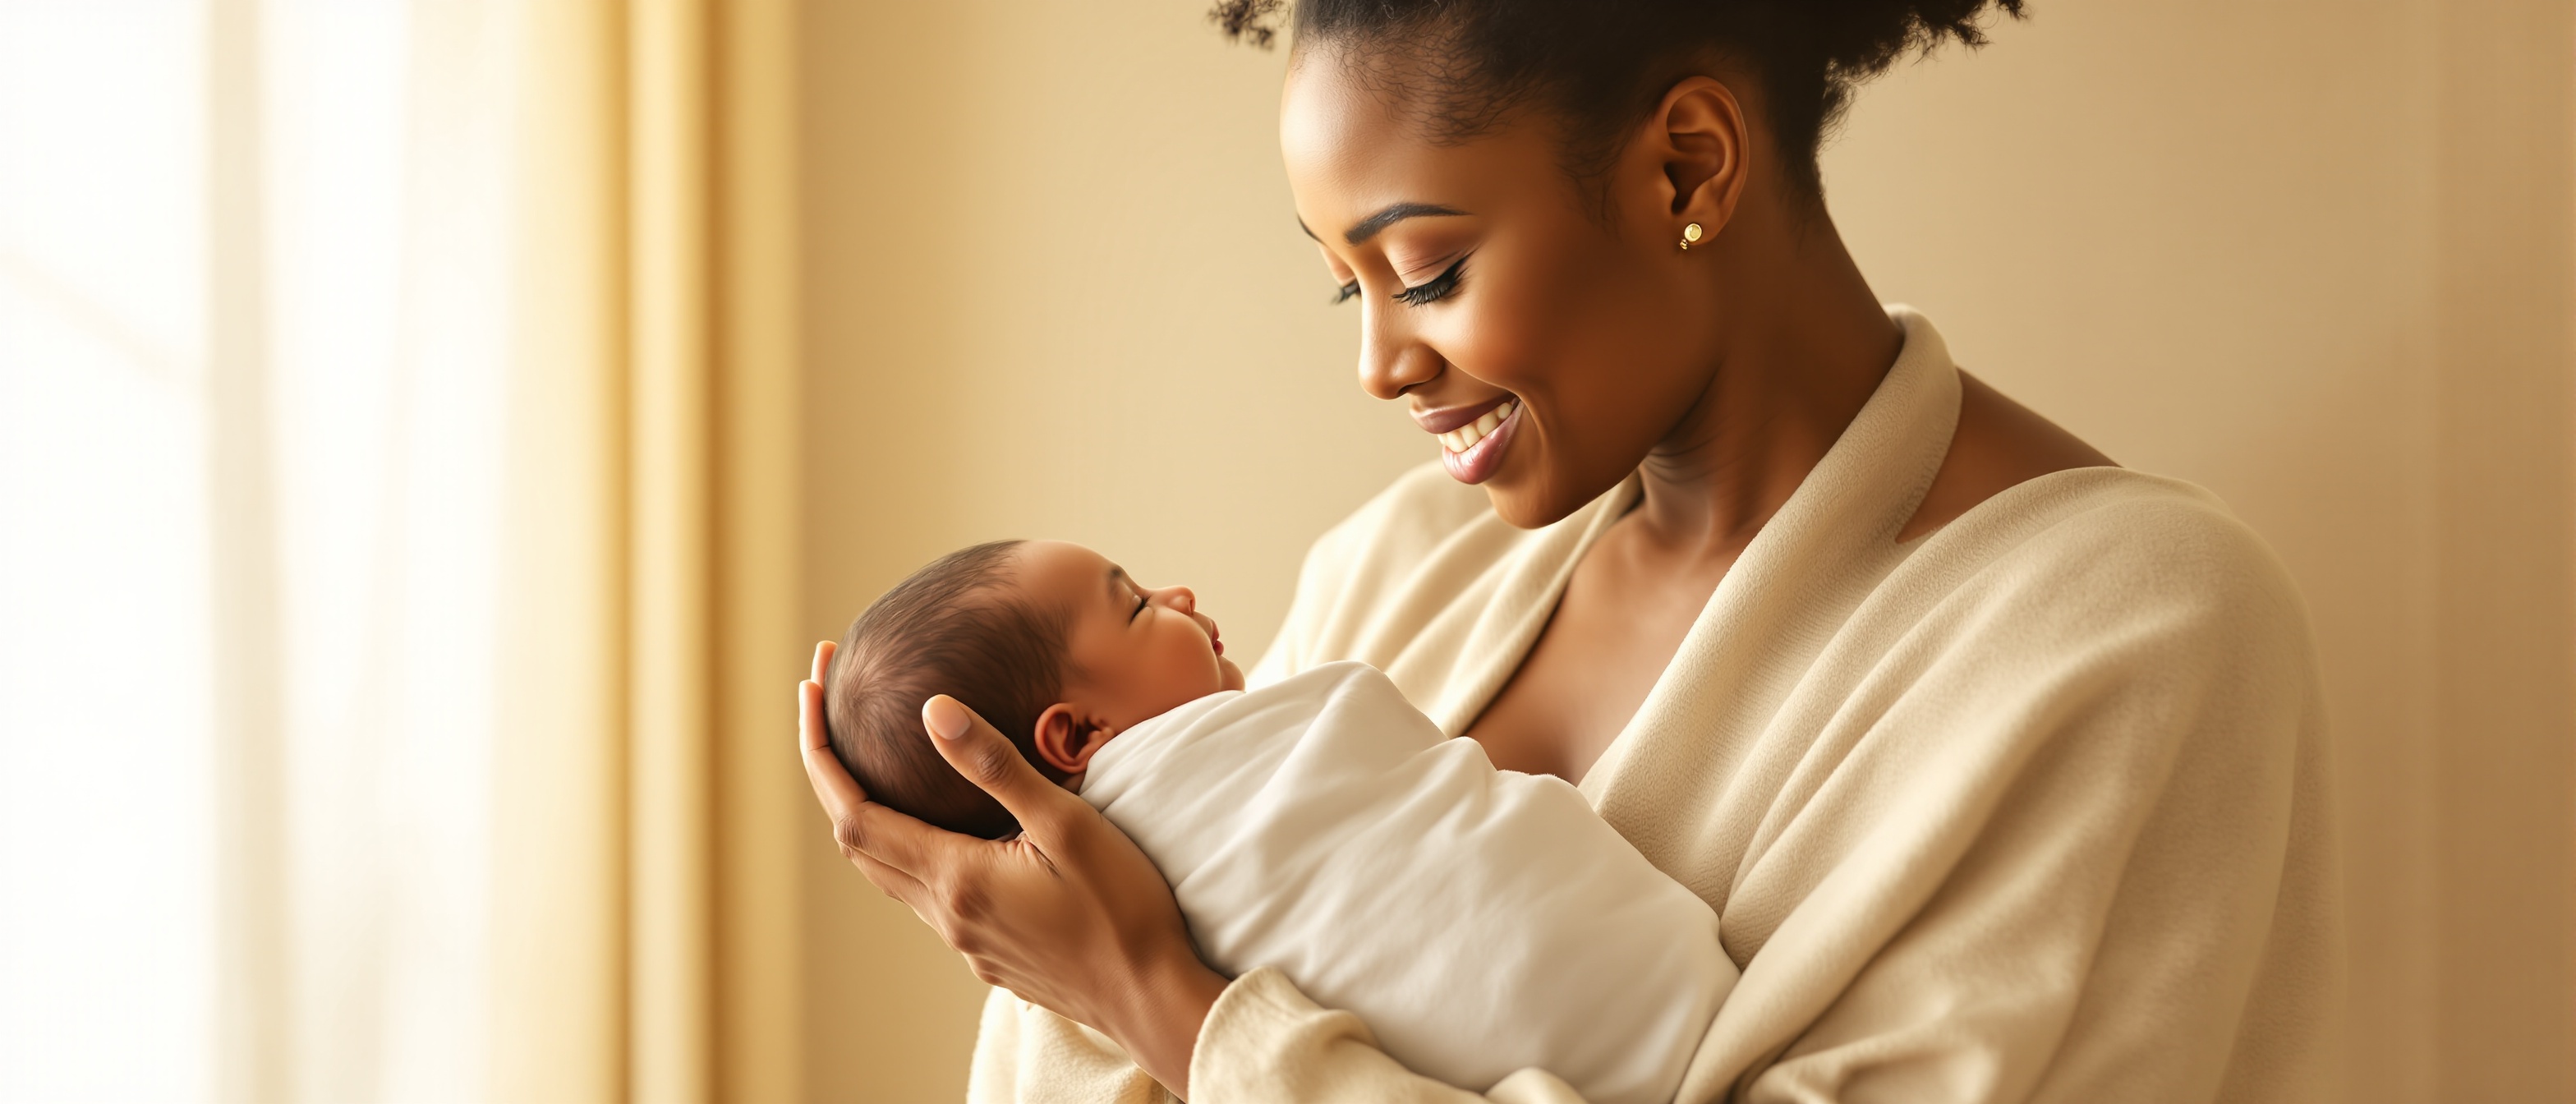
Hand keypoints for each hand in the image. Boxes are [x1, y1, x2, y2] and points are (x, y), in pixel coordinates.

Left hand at [798, 641, 1227, 1095]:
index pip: (854, 814)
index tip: (812, 691)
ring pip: (888, 872)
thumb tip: (934, 711)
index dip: (821, 753)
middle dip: (831, 773)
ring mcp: (966, 940)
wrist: (1155, 999)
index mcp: (956, 880)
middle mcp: (947, 915)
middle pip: (856, 842)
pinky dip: (907, 848)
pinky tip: (939, 826)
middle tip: (826, 708)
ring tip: (869, 760)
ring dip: (866, 813)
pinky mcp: (989, 952)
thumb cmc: (1123, 910)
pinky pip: (925, 895)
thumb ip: (998, 768)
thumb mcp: (1067, 825)